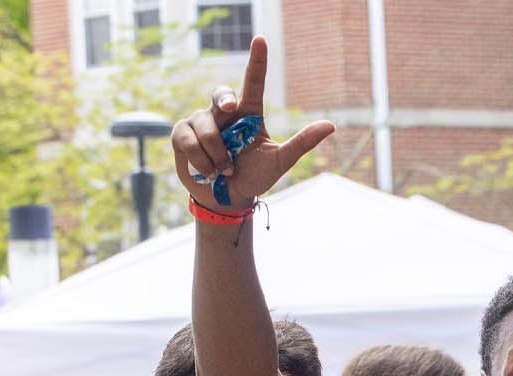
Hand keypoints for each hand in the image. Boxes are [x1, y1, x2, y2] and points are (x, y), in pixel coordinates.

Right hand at [170, 37, 333, 212]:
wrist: (227, 199)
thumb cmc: (255, 176)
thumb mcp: (280, 161)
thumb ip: (302, 143)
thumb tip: (331, 125)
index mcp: (248, 113)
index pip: (253, 82)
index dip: (257, 60)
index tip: (261, 39)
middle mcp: (223, 113)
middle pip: (221, 94)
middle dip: (225, 100)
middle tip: (231, 110)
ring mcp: (200, 121)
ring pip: (205, 128)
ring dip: (217, 155)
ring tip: (225, 171)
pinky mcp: (182, 134)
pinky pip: (189, 142)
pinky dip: (201, 162)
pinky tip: (208, 172)